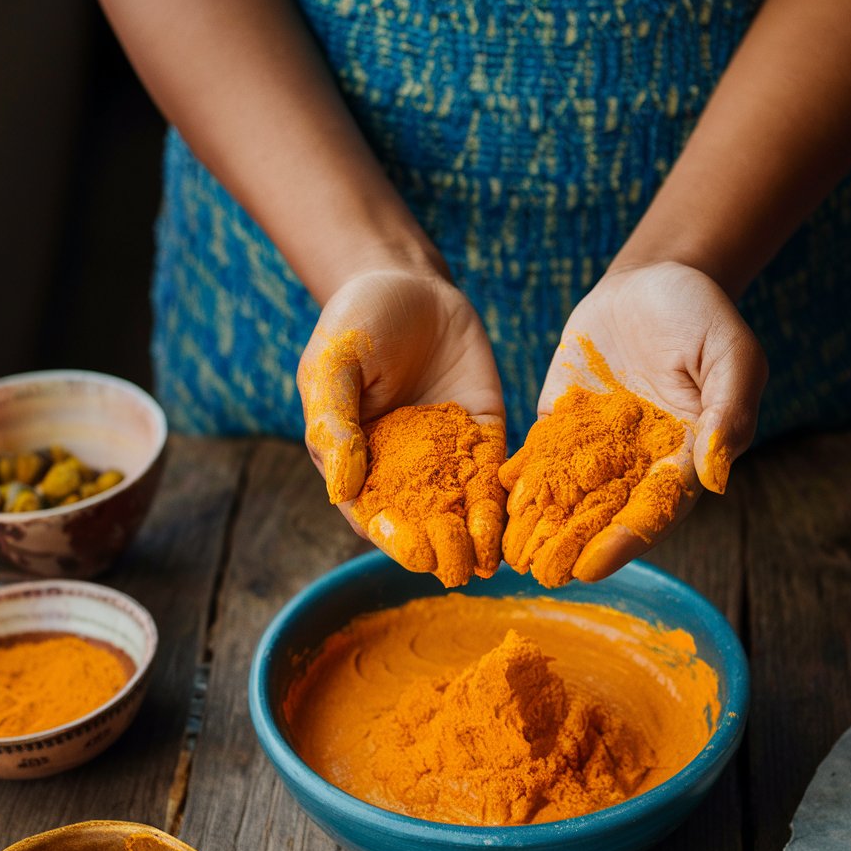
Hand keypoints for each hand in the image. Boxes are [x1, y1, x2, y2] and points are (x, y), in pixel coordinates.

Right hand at [298, 267, 505, 575]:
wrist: (410, 282)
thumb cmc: (357, 322)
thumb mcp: (332, 365)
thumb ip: (335, 424)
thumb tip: (341, 491)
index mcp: (359, 462)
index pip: (376, 514)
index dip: (394, 537)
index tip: (413, 552)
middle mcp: (404, 469)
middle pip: (422, 522)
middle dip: (440, 547)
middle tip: (459, 568)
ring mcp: (447, 455)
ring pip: (462, 507)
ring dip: (475, 537)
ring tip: (492, 562)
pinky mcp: (484, 435)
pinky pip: (494, 474)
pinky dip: (504, 501)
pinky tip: (517, 524)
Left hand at [522, 261, 766, 581]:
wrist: (652, 282)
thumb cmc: (701, 315)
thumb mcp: (731, 353)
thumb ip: (728, 410)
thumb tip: (717, 475)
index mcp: (682, 457)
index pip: (652, 511)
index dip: (623, 541)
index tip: (592, 568)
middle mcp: (637, 462)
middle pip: (604, 514)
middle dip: (572, 545)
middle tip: (541, 574)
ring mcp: (597, 445)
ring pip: (568, 494)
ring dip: (542, 525)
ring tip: (510, 553)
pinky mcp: (562, 423)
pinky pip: (541, 456)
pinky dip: (521, 479)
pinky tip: (497, 500)